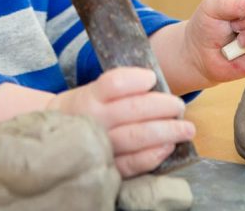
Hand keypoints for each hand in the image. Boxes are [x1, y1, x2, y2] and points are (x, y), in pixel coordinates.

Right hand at [47, 67, 194, 177]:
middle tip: (179, 105)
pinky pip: (133, 163)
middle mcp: (93, 120)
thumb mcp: (95, 90)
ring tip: (186, 129)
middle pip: (132, 110)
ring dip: (166, 131)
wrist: (59, 137)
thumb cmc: (87, 109)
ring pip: (136, 137)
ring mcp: (100, 145)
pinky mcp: (107, 167)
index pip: (114, 83)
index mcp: (89, 96)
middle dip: (162, 106)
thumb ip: (121, 86)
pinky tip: (168, 147)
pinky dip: (153, 155)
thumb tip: (154, 83)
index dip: (136, 80)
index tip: (152, 77)